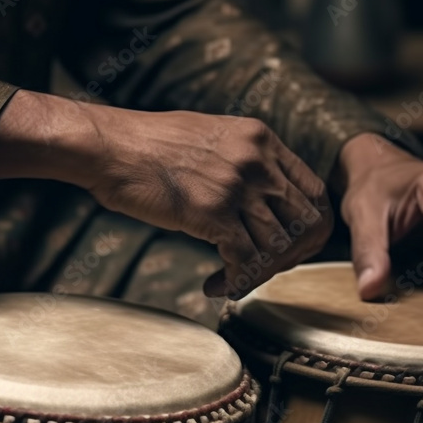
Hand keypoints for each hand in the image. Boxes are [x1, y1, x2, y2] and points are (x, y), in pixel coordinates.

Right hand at [0, 90, 332, 298]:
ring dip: (257, 274)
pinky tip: (215, 285)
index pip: (314, 192)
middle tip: (262, 269)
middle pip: (307, 223)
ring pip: (277, 247)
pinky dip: (235, 282)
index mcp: (261, 138)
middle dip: (289, 257)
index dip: (306, 229)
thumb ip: (244, 161)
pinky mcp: (211, 212)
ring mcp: (236, 185)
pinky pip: (245, 261)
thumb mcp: (212, 136)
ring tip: (229, 279)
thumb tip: (263, 200)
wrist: (108, 147)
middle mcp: (257, 160)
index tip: (284, 247)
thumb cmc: (148, 146)